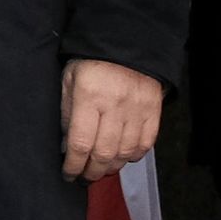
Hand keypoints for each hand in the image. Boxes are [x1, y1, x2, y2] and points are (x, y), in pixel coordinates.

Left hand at [61, 58, 162, 182]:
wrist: (127, 42)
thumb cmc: (91, 62)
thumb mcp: (69, 81)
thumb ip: (67, 113)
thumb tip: (67, 146)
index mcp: (89, 97)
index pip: (80, 143)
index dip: (73, 165)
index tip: (68, 174)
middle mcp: (115, 105)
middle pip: (103, 153)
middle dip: (91, 172)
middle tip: (84, 178)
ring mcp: (137, 109)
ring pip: (125, 152)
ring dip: (112, 167)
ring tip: (101, 170)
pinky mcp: (154, 110)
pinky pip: (146, 143)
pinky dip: (134, 156)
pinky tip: (123, 157)